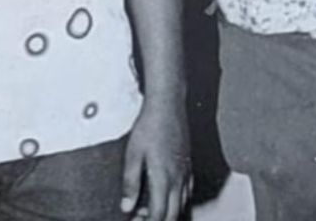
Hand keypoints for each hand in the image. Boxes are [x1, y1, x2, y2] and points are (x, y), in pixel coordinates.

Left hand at [120, 99, 190, 220]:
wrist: (168, 105)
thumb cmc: (149, 126)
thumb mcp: (133, 155)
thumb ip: (130, 183)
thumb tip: (126, 206)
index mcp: (163, 178)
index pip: (159, 215)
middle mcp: (178, 179)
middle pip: (173, 214)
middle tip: (141, 218)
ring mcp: (186, 172)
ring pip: (182, 205)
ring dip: (167, 213)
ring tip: (150, 211)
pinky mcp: (188, 164)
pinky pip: (188, 192)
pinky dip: (177, 202)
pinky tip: (167, 197)